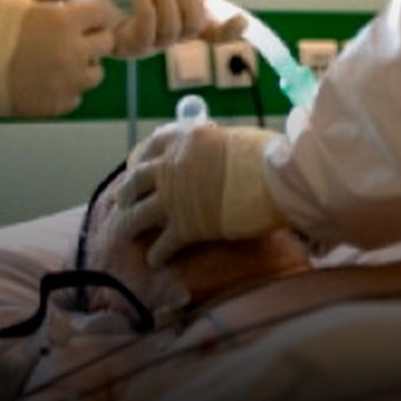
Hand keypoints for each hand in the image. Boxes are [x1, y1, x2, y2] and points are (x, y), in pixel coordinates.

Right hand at [0, 0, 118, 116]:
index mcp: (63, 22)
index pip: (104, 14)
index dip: (94, 11)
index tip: (82, 14)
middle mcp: (71, 54)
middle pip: (106, 44)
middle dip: (92, 36)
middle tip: (69, 36)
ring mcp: (65, 84)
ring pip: (95, 74)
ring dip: (83, 64)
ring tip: (56, 59)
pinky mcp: (54, 107)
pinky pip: (76, 96)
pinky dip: (67, 88)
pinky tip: (45, 79)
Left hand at [107, 0, 240, 58]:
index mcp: (177, 19)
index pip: (210, 32)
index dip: (228, 31)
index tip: (242, 20)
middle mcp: (167, 36)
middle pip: (194, 25)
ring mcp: (149, 44)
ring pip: (173, 29)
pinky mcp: (129, 46)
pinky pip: (148, 32)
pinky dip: (149, 8)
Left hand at [113, 123, 286, 265]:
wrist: (278, 179)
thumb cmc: (268, 156)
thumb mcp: (234, 139)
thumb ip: (214, 149)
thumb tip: (216, 157)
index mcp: (187, 140)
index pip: (154, 144)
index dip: (142, 156)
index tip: (137, 164)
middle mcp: (173, 166)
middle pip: (137, 180)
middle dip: (127, 192)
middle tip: (122, 200)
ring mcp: (175, 198)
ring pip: (138, 214)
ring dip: (127, 224)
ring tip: (123, 232)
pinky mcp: (186, 227)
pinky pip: (163, 244)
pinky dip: (157, 254)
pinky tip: (154, 261)